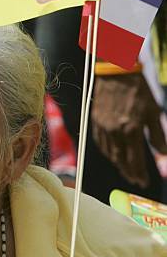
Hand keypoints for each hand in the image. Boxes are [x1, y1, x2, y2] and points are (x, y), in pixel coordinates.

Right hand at [91, 73, 166, 187]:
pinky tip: (115, 156)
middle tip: (136, 180)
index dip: (139, 174)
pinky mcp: (96, 124)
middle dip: (129, 173)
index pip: (134, 159)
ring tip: (127, 170)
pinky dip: (109, 153)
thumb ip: (157, 135)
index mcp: (131, 129)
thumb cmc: (138, 90)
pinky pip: (101, 145)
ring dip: (119, 165)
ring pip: (110, 155)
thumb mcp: (153, 111)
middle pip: (121, 161)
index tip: (143, 183)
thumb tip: (164, 154)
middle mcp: (115, 132)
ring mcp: (103, 128)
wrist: (116, 73)